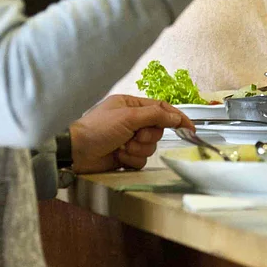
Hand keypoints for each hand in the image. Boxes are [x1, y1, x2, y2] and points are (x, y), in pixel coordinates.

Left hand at [68, 95, 192, 172]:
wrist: (76, 152)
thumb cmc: (97, 129)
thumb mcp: (128, 117)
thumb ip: (154, 115)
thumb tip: (175, 116)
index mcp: (131, 106)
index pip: (161, 109)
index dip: (176, 117)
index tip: (189, 128)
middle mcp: (131, 122)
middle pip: (157, 131)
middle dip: (147, 137)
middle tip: (133, 137)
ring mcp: (128, 139)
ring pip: (150, 148)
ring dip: (137, 150)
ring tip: (122, 148)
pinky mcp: (125, 156)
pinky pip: (141, 160)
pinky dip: (131, 160)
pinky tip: (118, 157)